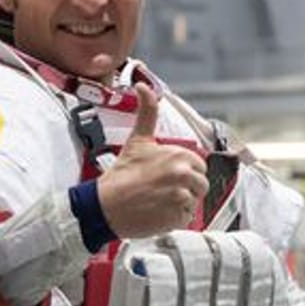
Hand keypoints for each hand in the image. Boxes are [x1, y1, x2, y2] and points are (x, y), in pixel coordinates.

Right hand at [96, 83, 207, 237]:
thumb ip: (147, 112)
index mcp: (179, 156)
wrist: (104, 205)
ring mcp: (181, 197)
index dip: (184, 171)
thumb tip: (144, 87)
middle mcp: (183, 175)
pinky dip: (174, 217)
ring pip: (194, 202)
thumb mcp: (137, 140)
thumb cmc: (121, 176)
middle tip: (162, 190)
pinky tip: (158, 211)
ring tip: (158, 200)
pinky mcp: (177, 217)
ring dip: (180, 203)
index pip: (199, 166)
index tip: (166, 176)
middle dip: (185, 188)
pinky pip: (186, 218)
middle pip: (200, 185)